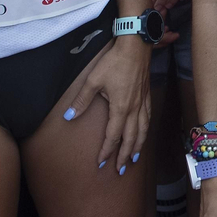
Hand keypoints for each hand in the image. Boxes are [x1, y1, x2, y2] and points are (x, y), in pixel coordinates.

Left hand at [61, 36, 149, 172]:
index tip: (101, 162)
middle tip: (121, 170)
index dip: (107, 151)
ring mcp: (142, 103)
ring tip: (136, 158)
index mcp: (120, 108)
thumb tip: (69, 117)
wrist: (135, 46)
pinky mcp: (147, 95)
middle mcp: (134, 109)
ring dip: (139, 146)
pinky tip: (144, 133)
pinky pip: (148, 118)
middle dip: (125, 156)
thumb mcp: (93, 80)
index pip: (113, 136)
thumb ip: (82, 101)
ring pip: (143, 131)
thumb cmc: (114, 62)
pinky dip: (146, 130)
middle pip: (131, 138)